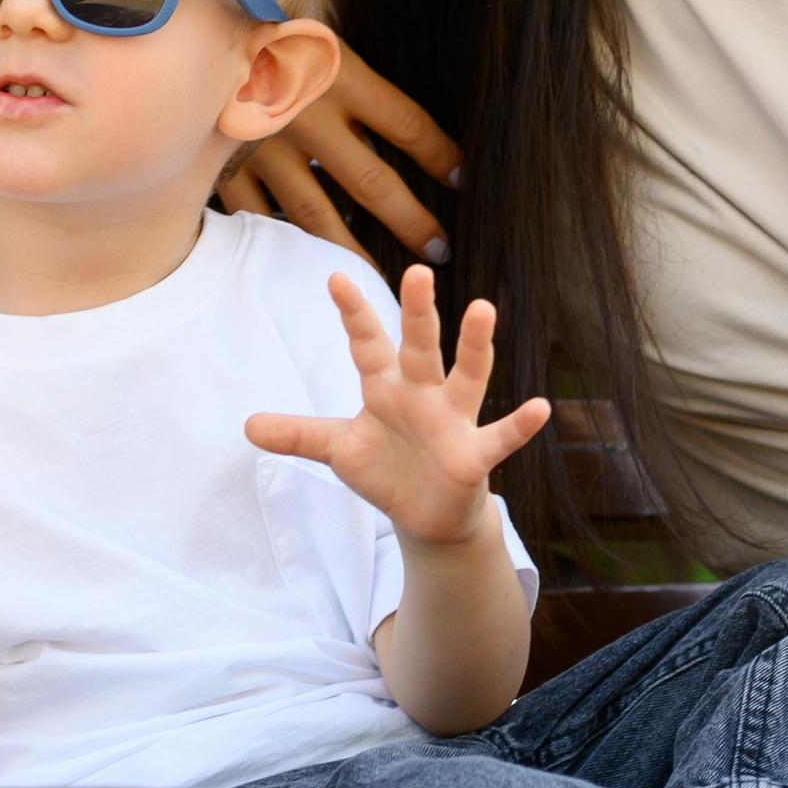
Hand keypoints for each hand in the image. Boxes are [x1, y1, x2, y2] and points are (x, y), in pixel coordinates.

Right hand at [214, 39, 460, 258]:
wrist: (190, 26)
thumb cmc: (266, 21)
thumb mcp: (321, 31)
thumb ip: (353, 69)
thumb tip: (399, 108)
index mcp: (339, 76)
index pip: (406, 125)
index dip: (441, 156)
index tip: (462, 178)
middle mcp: (309, 116)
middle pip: (373, 183)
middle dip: (412, 221)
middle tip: (440, 251)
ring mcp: (266, 146)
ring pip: (319, 215)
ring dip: (355, 248)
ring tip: (381, 275)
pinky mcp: (226, 165)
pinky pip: (261, 215)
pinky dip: (286, 241)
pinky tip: (307, 261)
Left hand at [244, 266, 548, 543]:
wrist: (427, 515)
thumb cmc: (387, 469)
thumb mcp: (339, 451)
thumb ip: (299, 435)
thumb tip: (247, 425)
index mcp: (387, 388)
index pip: (367, 345)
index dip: (353, 315)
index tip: (335, 278)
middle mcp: (422, 394)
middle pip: (419, 348)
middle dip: (417, 313)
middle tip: (418, 272)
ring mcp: (452, 421)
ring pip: (466, 377)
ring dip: (474, 346)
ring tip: (483, 309)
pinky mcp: (475, 456)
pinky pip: (500, 437)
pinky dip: (520, 425)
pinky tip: (540, 408)